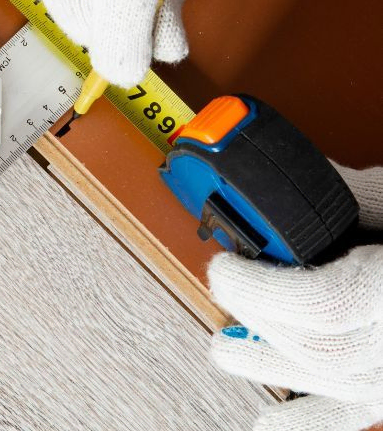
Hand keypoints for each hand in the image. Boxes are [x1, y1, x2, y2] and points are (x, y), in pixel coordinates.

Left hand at [209, 163, 382, 430]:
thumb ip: (360, 194)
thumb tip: (298, 181)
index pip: (327, 304)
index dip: (264, 288)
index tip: (227, 266)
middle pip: (321, 347)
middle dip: (258, 315)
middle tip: (226, 282)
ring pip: (334, 384)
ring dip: (268, 364)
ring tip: (226, 346)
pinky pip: (355, 416)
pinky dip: (307, 423)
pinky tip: (266, 426)